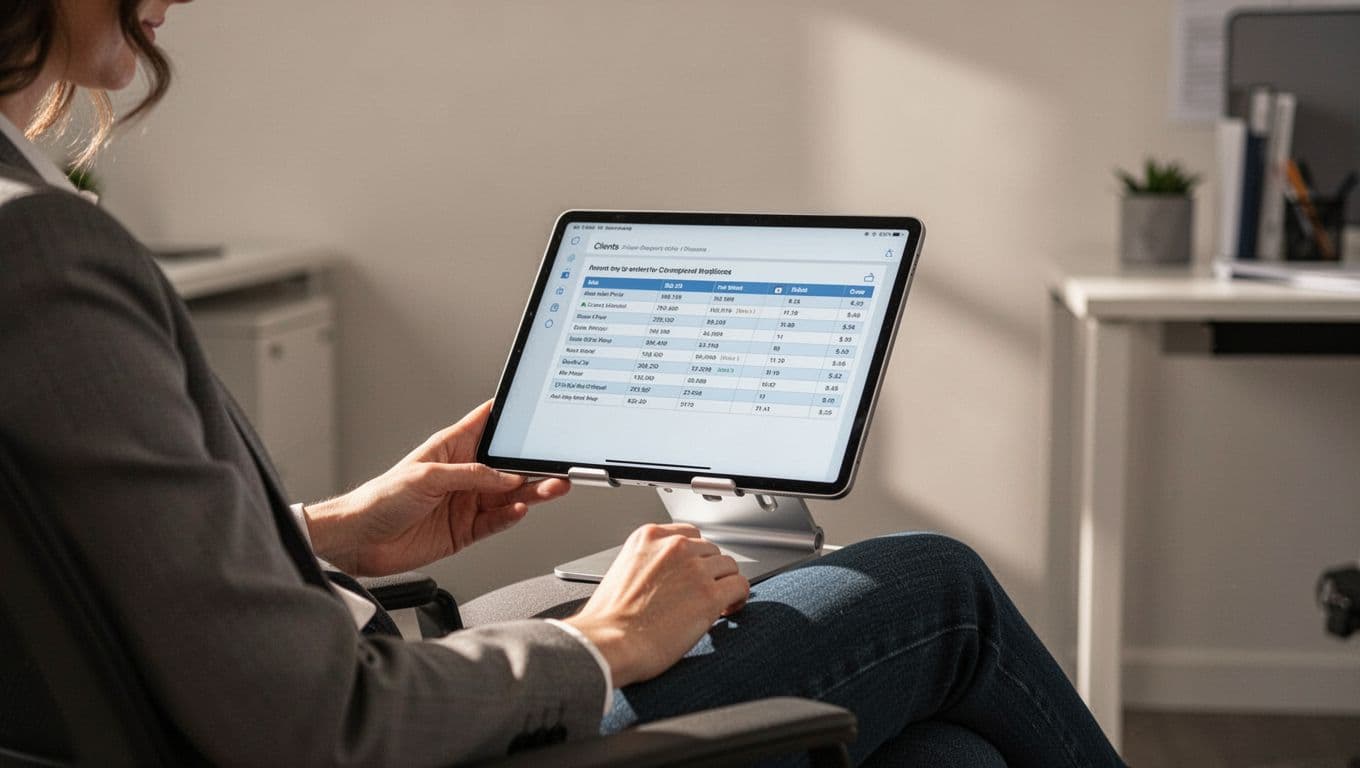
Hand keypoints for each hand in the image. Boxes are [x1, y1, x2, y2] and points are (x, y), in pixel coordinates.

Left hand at [303, 400, 569, 575]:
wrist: (359, 540)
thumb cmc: (380, 498)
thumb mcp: (427, 476)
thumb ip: (471, 476)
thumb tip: (505, 478)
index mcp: (451, 448)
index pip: (487, 424)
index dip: (511, 415)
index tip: (537, 409)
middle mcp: (463, 474)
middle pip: (508, 466)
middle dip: (534, 464)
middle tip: (557, 464)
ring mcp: (466, 502)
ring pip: (509, 494)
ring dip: (532, 491)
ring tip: (552, 487)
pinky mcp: (465, 530)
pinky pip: (497, 521)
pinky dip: (511, 517)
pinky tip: (521, 509)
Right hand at [564, 523, 748, 687]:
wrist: (607, 643)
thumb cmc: (608, 619)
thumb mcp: (622, 571)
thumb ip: (649, 563)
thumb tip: (672, 575)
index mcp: (649, 537)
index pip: (689, 535)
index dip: (696, 557)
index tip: (695, 570)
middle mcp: (674, 547)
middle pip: (711, 550)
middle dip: (708, 572)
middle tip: (701, 593)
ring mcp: (694, 570)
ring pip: (728, 566)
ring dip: (724, 583)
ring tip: (717, 603)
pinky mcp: (709, 595)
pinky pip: (740, 586)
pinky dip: (738, 597)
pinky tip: (729, 609)